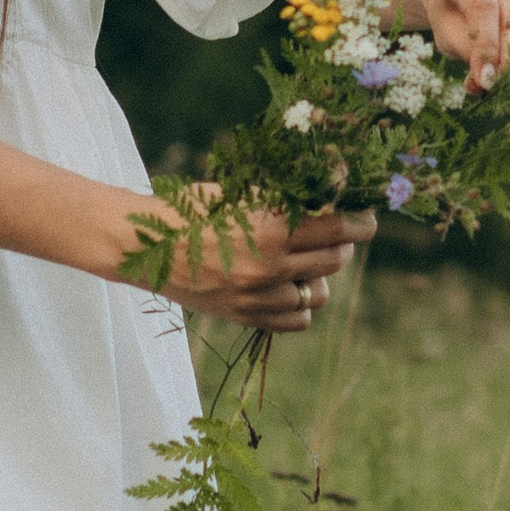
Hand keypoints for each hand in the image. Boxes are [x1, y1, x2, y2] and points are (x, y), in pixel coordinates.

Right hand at [152, 197, 375, 334]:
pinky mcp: (246, 317)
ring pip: (320, 294)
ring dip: (321, 276)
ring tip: (306, 261)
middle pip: (336, 260)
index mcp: (270, 228)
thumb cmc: (193, 209)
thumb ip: (286, 198)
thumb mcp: (241, 193)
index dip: (361, 222)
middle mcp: (269, 266)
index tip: (364, 217)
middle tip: (334, 233)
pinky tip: (289, 286)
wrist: (145, 245)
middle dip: (342, 244)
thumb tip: (334, 191)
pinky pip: (297, 319)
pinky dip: (300, 303)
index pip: (339, 228)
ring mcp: (258, 297)